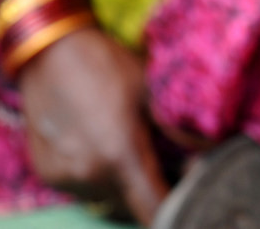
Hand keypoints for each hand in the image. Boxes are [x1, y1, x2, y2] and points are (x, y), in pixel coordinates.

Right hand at [16, 27, 167, 222]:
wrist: (47, 47)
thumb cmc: (105, 64)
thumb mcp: (151, 91)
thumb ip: (181, 132)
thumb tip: (212, 155)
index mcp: (121, 155)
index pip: (157, 213)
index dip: (176, 211)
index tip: (184, 196)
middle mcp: (90, 174)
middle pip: (133, 209)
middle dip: (148, 191)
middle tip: (155, 163)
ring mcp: (65, 176)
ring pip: (106, 200)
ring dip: (119, 186)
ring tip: (119, 150)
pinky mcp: (47, 172)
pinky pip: (81, 189)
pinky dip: (93, 177)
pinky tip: (92, 146)